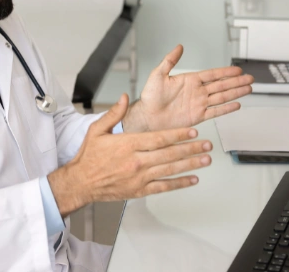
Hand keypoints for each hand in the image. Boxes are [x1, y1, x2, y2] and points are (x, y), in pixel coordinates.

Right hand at [48, 94, 212, 216]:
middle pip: (169, 153)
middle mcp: (136, 161)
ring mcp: (139, 177)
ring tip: (206, 160)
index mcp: (128, 144)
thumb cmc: (89, 156)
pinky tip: (192, 179)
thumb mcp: (97, 129)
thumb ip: (114, 113)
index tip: (193, 132)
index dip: (179, 134)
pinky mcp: (139, 190)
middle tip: (208, 145)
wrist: (80, 182)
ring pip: (170, 169)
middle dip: (191, 148)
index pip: (159, 138)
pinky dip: (179, 183)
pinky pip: (163, 187)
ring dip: (190, 164)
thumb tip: (126, 97)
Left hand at [124, 45, 253, 132]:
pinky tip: (237, 104)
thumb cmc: (150, 97)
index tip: (238, 69)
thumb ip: (170, 61)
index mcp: (190, 80)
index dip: (226, 72)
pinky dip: (227, 108)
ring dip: (236, 93)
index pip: (212, 74)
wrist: (147, 117)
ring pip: (222, 97)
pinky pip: (216, 111)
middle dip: (237, 82)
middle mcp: (197, 92)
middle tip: (250, 78)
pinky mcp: (198, 116)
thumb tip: (179, 47)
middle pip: (221, 85)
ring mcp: (198, 104)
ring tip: (248, 89)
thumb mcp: (158, 74)